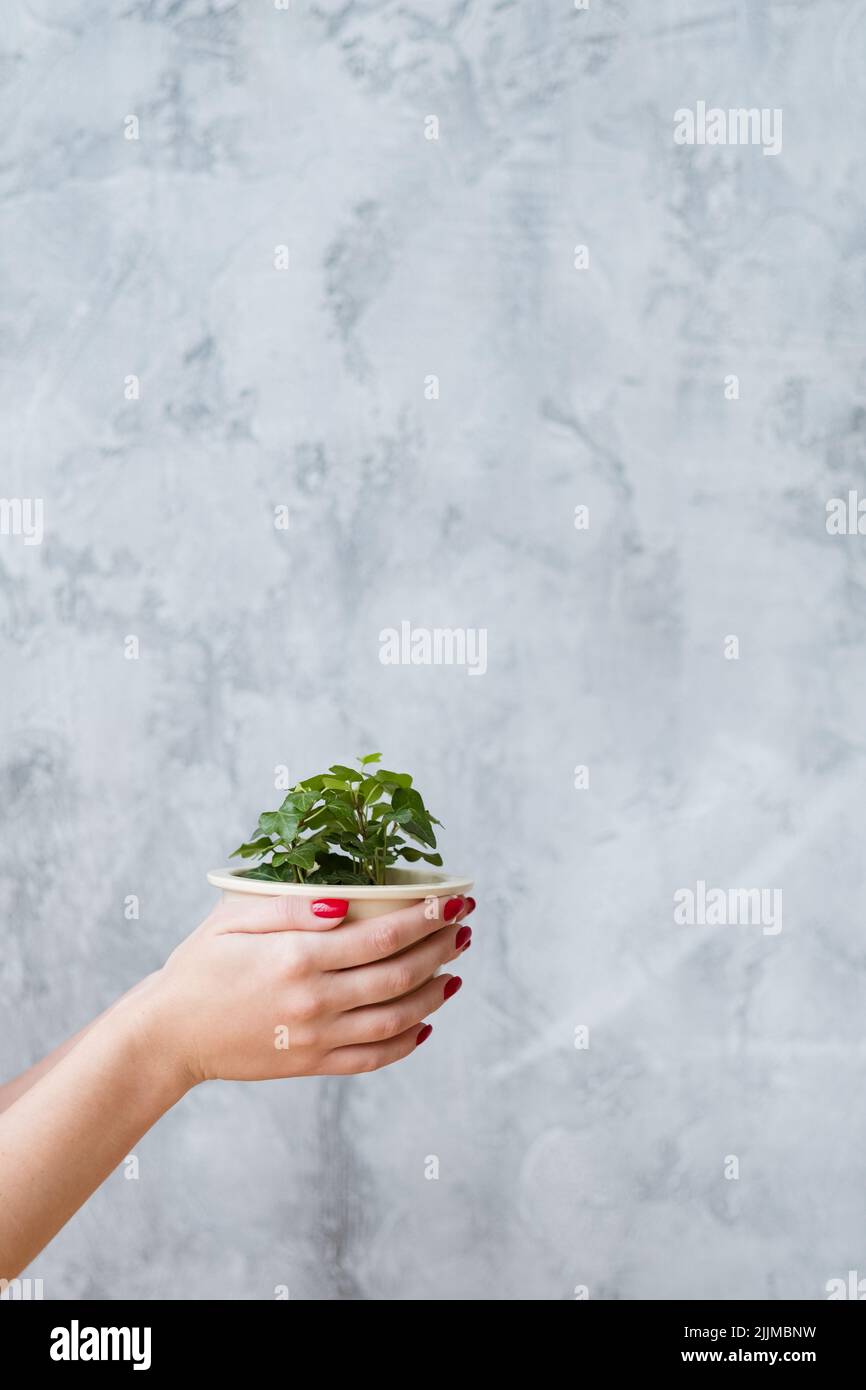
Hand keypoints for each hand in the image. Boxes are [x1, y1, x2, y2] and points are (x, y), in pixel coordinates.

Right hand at [143, 893, 474, 1084]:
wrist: (169, 1034)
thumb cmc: (199, 966)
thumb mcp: (233, 919)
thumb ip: (289, 907)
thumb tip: (345, 904)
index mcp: (298, 957)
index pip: (383, 936)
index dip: (427, 918)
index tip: (455, 900)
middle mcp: (314, 1000)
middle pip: (399, 975)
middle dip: (440, 949)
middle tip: (464, 929)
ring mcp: (316, 1037)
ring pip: (395, 1018)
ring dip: (433, 995)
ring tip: (454, 973)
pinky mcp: (311, 1064)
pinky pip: (372, 1057)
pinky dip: (406, 1043)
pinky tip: (424, 1024)